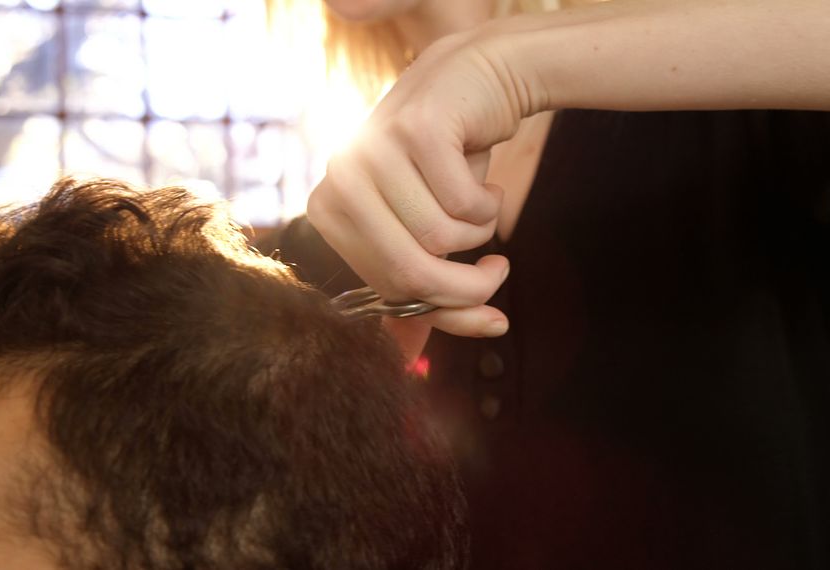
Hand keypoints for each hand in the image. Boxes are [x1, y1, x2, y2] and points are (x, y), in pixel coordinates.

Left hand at [307, 30, 536, 337]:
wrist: (479, 75)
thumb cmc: (450, 160)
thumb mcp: (426, 224)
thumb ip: (420, 280)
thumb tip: (434, 346)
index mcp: (329, 208)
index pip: (386, 287)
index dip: (442, 310)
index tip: (487, 312)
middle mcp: (339, 176)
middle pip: (411, 271)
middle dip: (469, 289)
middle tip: (499, 274)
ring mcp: (372, 149)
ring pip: (444, 238)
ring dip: (481, 230)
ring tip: (480, 200)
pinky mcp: (414, 128)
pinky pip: (467, 203)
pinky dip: (492, 199)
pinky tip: (484, 171)